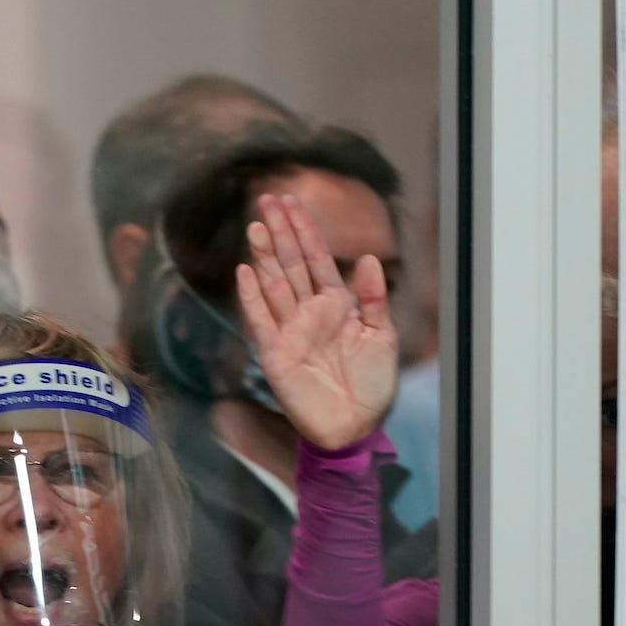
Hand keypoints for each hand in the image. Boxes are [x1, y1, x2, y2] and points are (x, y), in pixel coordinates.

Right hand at [235, 194, 398, 449]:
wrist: (356, 426)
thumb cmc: (371, 385)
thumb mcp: (381, 336)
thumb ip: (373, 297)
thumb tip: (368, 258)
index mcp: (334, 306)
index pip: (316, 259)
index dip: (304, 230)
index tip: (292, 201)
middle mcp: (308, 313)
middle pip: (290, 264)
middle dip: (280, 232)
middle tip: (266, 199)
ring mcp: (289, 331)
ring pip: (274, 285)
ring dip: (264, 256)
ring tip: (255, 226)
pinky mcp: (275, 354)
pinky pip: (261, 320)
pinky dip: (252, 297)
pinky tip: (244, 272)